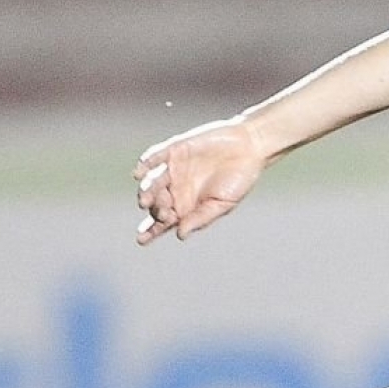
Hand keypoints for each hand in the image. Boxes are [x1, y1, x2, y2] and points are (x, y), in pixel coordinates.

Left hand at [136, 118, 268, 243]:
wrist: (249, 147)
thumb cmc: (238, 180)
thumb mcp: (222, 204)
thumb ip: (200, 218)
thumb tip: (180, 235)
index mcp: (185, 207)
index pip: (162, 222)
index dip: (150, 231)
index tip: (141, 240)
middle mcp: (175, 189)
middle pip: (155, 203)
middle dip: (154, 209)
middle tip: (162, 213)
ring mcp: (173, 169)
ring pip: (151, 182)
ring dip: (147, 190)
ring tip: (146, 198)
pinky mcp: (174, 149)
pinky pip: (155, 157)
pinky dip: (146, 163)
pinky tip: (139, 172)